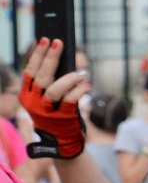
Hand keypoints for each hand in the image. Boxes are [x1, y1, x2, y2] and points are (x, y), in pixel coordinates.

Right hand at [20, 40, 87, 160]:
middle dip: (50, 57)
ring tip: (81, 72)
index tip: (44, 40)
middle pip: (40, 76)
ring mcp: (45, 111)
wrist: (62, 143)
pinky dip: (78, 90)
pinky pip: (69, 100)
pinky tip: (86, 85)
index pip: (29, 71)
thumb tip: (60, 57)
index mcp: (26, 95)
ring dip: (68, 77)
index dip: (37, 55)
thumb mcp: (48, 99)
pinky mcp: (61, 118)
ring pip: (53, 89)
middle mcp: (32, 102)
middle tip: (59, 42)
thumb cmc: (57, 115)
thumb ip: (51, 82)